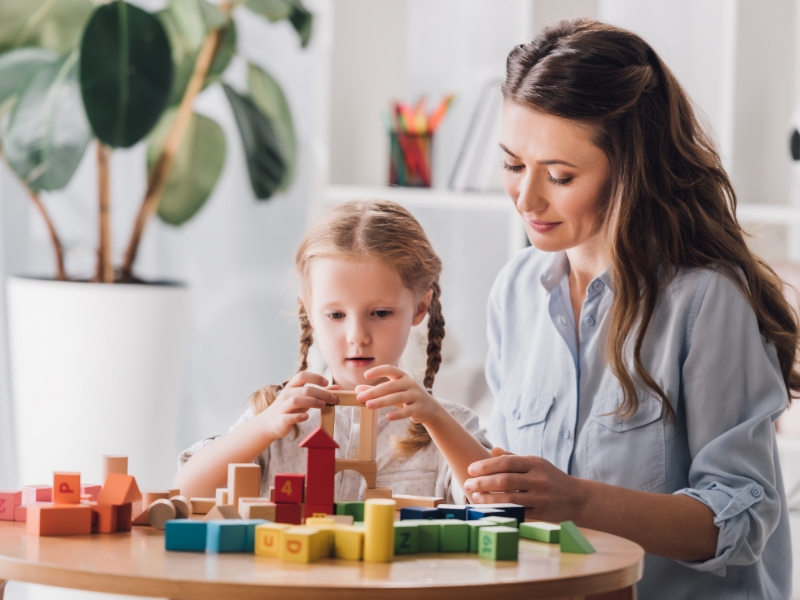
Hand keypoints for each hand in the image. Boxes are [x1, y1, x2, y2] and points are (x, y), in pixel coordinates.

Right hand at [258, 372, 336, 439]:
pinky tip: (306, 417)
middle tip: (333, 398)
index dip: (315, 377)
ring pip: (296, 401)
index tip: (327, 383)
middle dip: (320, 393)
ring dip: (311, 402)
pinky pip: (288, 417)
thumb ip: (320, 392)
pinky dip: (298, 417)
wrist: (271, 422)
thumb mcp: (304, 398)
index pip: (302, 375)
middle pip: (304, 389)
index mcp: (292, 386)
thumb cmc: (291, 408)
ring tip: (323, 405)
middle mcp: (286, 394)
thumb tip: (337, 388)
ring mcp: (283, 407)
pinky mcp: (281, 420)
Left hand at [355, 365, 441, 423]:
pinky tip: (388, 417)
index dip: (378, 371)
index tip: (366, 375)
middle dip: (374, 391)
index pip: (390, 369)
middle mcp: (410, 383)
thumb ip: (376, 390)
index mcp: (403, 376)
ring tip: (368, 405)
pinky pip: (407, 411)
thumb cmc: (407, 396)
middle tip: (360, 397)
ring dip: (382, 401)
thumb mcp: (393, 391)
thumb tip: (358, 389)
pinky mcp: (419, 408)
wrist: (429, 407)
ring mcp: (415, 395)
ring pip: (397, 397)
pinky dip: (397, 414)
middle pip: (390, 386)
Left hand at [464, 448, 588, 522]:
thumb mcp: (535, 463)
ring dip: (489, 498)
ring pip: (509, 498)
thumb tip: (492, 450)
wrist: (577, 498)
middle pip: (505, 480)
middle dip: (483, 482)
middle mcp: (538, 479)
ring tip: (474, 496)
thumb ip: (513, 457)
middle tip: (467, 483)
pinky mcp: (541, 513)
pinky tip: (489, 509)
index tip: (470, 469)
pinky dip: (501, 510)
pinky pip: (517, 512)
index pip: (506, 463)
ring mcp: (540, 497)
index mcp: (535, 463)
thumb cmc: (550, 477)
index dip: (486, 466)